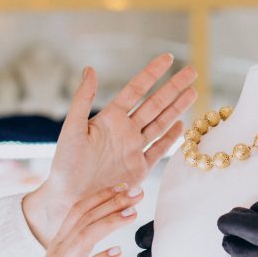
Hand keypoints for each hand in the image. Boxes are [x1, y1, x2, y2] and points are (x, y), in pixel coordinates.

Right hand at [15, 185, 142, 256]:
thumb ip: (79, 243)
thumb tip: (99, 226)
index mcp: (60, 242)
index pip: (79, 211)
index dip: (100, 196)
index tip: (122, 186)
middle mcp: (60, 250)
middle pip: (86, 218)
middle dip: (112, 202)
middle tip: (137, 192)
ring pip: (85, 237)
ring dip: (110, 222)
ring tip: (132, 213)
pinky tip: (117, 252)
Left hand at [25, 54, 195, 243]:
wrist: (68, 198)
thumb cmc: (64, 164)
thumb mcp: (71, 128)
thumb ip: (82, 99)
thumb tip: (90, 68)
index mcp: (109, 118)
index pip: (136, 89)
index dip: (152, 73)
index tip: (168, 58)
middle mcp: (125, 130)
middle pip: (155, 103)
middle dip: (174, 87)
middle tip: (192, 71)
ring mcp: (133, 149)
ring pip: (161, 123)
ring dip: (178, 107)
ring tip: (193, 91)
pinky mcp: (139, 169)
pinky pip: (158, 150)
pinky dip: (171, 138)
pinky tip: (181, 125)